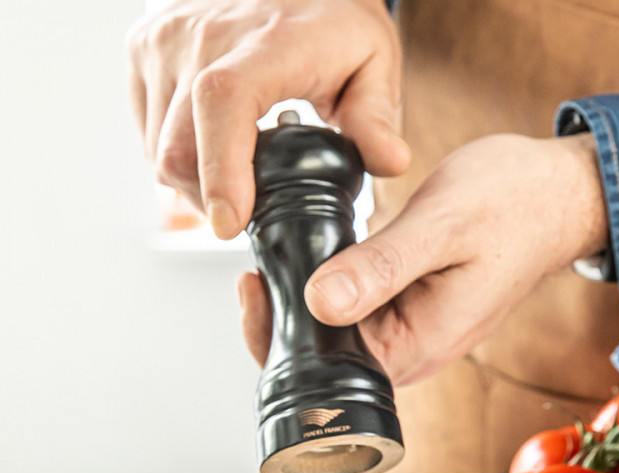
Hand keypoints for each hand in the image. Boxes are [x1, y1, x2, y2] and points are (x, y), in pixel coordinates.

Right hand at [127, 0, 409, 238]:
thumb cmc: (333, 19)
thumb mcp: (374, 65)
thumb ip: (377, 119)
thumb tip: (390, 162)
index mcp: (266, 43)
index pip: (223, 102)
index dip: (221, 170)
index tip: (230, 222)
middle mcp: (203, 35)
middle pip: (180, 147)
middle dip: (212, 201)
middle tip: (252, 214)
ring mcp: (166, 40)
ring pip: (158, 149)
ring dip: (194, 184)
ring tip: (238, 179)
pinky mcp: (144, 49)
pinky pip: (147, 131)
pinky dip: (178, 157)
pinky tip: (214, 151)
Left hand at [240, 132, 609, 384]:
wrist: (556, 195)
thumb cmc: (515, 206)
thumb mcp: (441, 228)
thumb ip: (380, 267)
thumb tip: (319, 303)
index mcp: (420, 345)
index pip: (327, 369)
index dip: (278, 336)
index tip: (255, 284)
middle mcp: (413, 350)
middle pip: (326, 359)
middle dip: (283, 319)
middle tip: (259, 265)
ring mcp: (412, 332)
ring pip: (338, 333)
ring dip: (305, 300)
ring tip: (282, 254)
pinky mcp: (411, 310)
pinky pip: (359, 311)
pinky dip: (332, 285)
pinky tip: (321, 252)